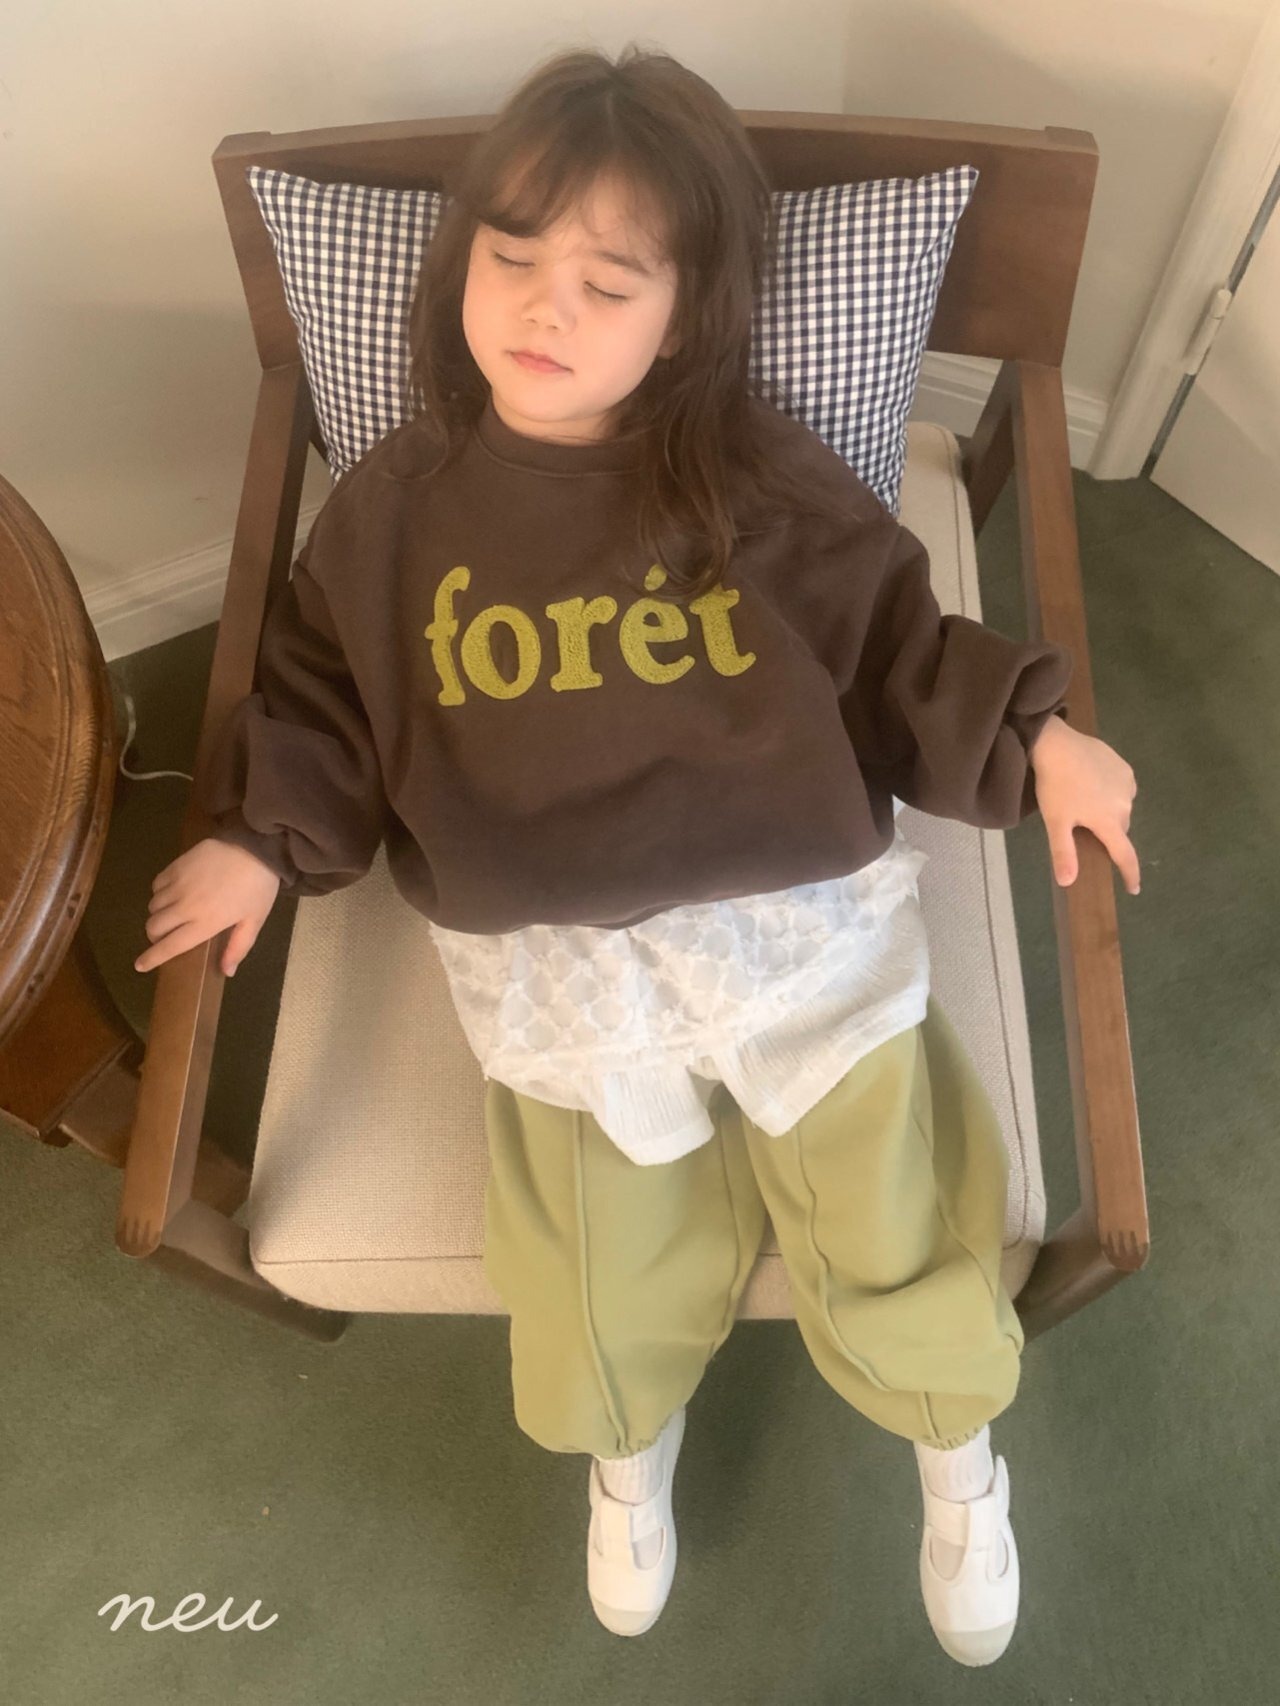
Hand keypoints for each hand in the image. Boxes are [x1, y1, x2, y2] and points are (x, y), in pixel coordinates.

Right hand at [135, 838, 282, 976]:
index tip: (140, 965)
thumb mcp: (254, 920)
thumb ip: (238, 947)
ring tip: (173, 913)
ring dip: (159, 914)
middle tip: (167, 935)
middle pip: (154, 927)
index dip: (152, 958)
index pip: (170, 946)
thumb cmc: (258, 887)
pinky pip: (156, 884)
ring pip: (153, 906)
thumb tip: (227, 972)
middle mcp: (185, 906)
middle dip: (155, 936)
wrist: (255, 847)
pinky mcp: (176, 865)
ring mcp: (178, 884)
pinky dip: (160, 892)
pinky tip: (174, 892)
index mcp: (205, 923)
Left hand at [1029, 716, 1140, 894]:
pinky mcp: (1124, 767)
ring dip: (1109, 812)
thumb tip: (1068, 882)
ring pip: (1121, 808)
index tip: (1134, 889)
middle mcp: (1125, 804)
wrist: (1057, 744)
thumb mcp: (1056, 822)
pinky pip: (1121, 788)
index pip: (1125, 855)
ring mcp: (1127, 783)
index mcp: (1109, 821)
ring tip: (1086, 803)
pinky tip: (1093, 785)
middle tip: (1086, 830)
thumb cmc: (1055, 786)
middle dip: (1108, 834)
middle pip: (1120, 830)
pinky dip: (1111, 793)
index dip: (1130, 874)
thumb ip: (1064, 852)